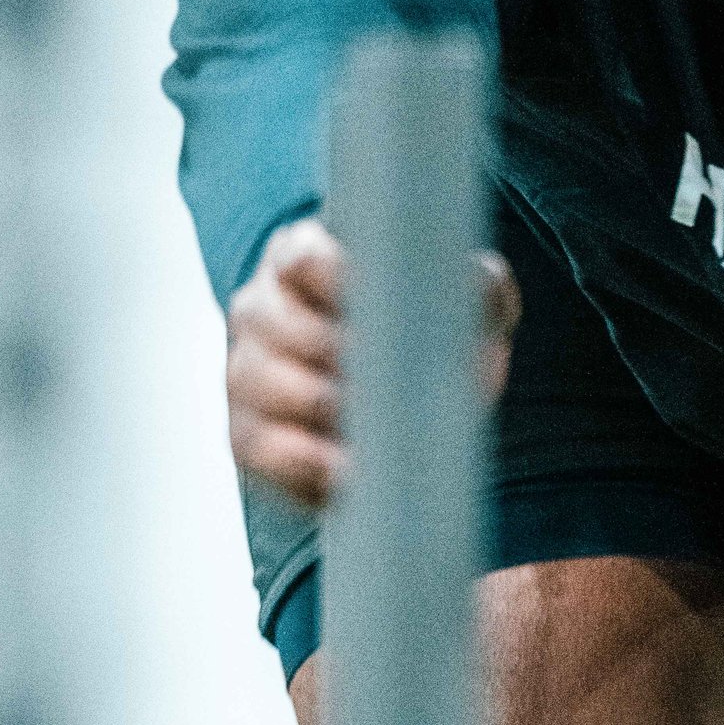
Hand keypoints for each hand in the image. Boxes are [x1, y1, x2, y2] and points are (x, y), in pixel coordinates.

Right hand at [225, 215, 519, 507]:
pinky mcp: (246, 432)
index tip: (382, 308)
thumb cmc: (438, 340)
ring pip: (259, 382)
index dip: (336, 281)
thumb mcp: (471, 307)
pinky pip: (258, 446)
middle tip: (387, 376)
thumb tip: (473, 282)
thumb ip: (478, 286)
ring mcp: (244, 369)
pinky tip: (347, 467)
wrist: (419, 415)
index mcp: (304, 257)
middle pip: (275, 322)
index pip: (301, 259)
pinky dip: (302, 461)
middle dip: (333, 352)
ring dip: (319, 406)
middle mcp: (261, 307)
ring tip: (373, 423)